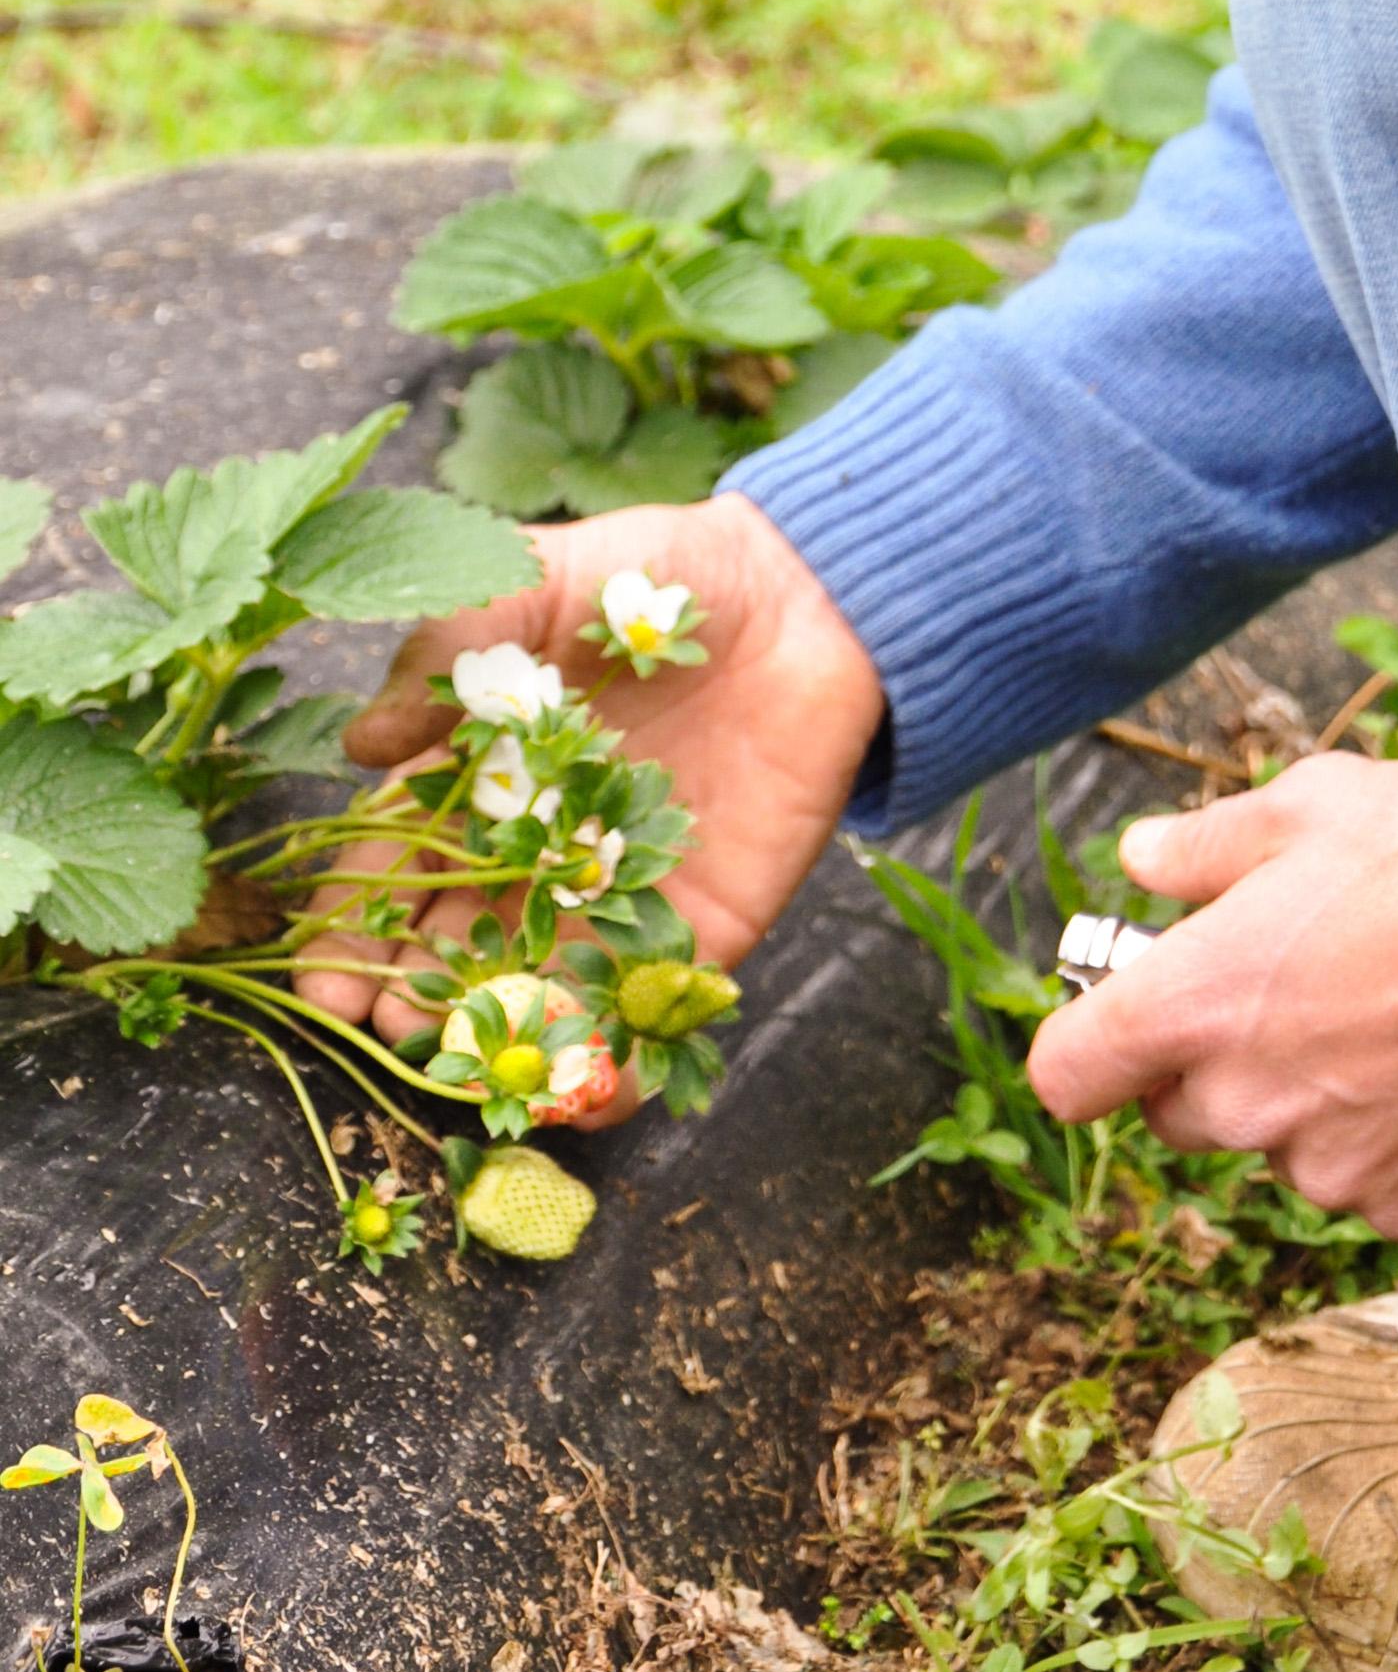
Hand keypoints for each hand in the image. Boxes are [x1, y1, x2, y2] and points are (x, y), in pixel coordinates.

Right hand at [293, 492, 885, 1124]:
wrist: (801, 590)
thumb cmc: (652, 575)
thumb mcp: (535, 583)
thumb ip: (446, 651)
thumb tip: (362, 742)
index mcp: (480, 780)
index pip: (396, 870)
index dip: (353, 928)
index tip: (322, 982)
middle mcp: (537, 853)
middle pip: (454, 945)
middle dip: (411, 996)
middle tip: (380, 1029)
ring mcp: (618, 897)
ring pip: (538, 990)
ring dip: (497, 1039)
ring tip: (459, 1066)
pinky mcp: (701, 925)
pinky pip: (649, 1010)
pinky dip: (616, 1064)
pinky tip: (583, 1095)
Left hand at [1025, 749, 1397, 1239]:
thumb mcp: (1320, 805)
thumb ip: (1213, 842)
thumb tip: (1143, 855)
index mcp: (1198, 1001)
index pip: (1069, 1071)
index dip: (1092, 1037)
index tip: (1134, 1000)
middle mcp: (1243, 1103)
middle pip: (1180, 1108)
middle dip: (1217, 1056)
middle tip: (1300, 979)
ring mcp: (1326, 1166)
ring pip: (1282, 1143)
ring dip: (1312, 1096)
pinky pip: (1371, 1180)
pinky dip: (1394, 1137)